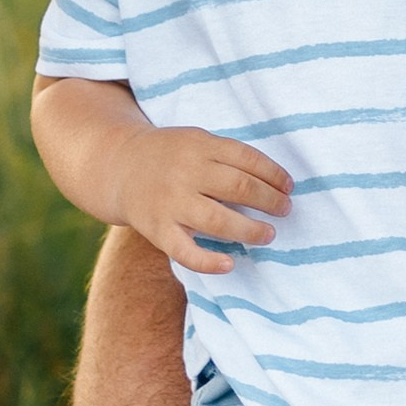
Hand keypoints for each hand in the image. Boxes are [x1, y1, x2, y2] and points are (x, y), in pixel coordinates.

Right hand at [116, 129, 291, 275]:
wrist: (117, 166)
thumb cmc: (170, 156)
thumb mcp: (196, 141)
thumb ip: (227, 156)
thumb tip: (274, 182)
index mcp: (199, 145)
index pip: (247, 158)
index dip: (274, 174)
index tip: (288, 187)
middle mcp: (185, 172)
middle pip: (239, 187)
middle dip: (269, 201)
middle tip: (284, 210)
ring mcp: (170, 202)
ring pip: (219, 220)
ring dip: (250, 230)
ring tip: (268, 234)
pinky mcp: (157, 229)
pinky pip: (185, 251)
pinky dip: (209, 262)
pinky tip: (229, 264)